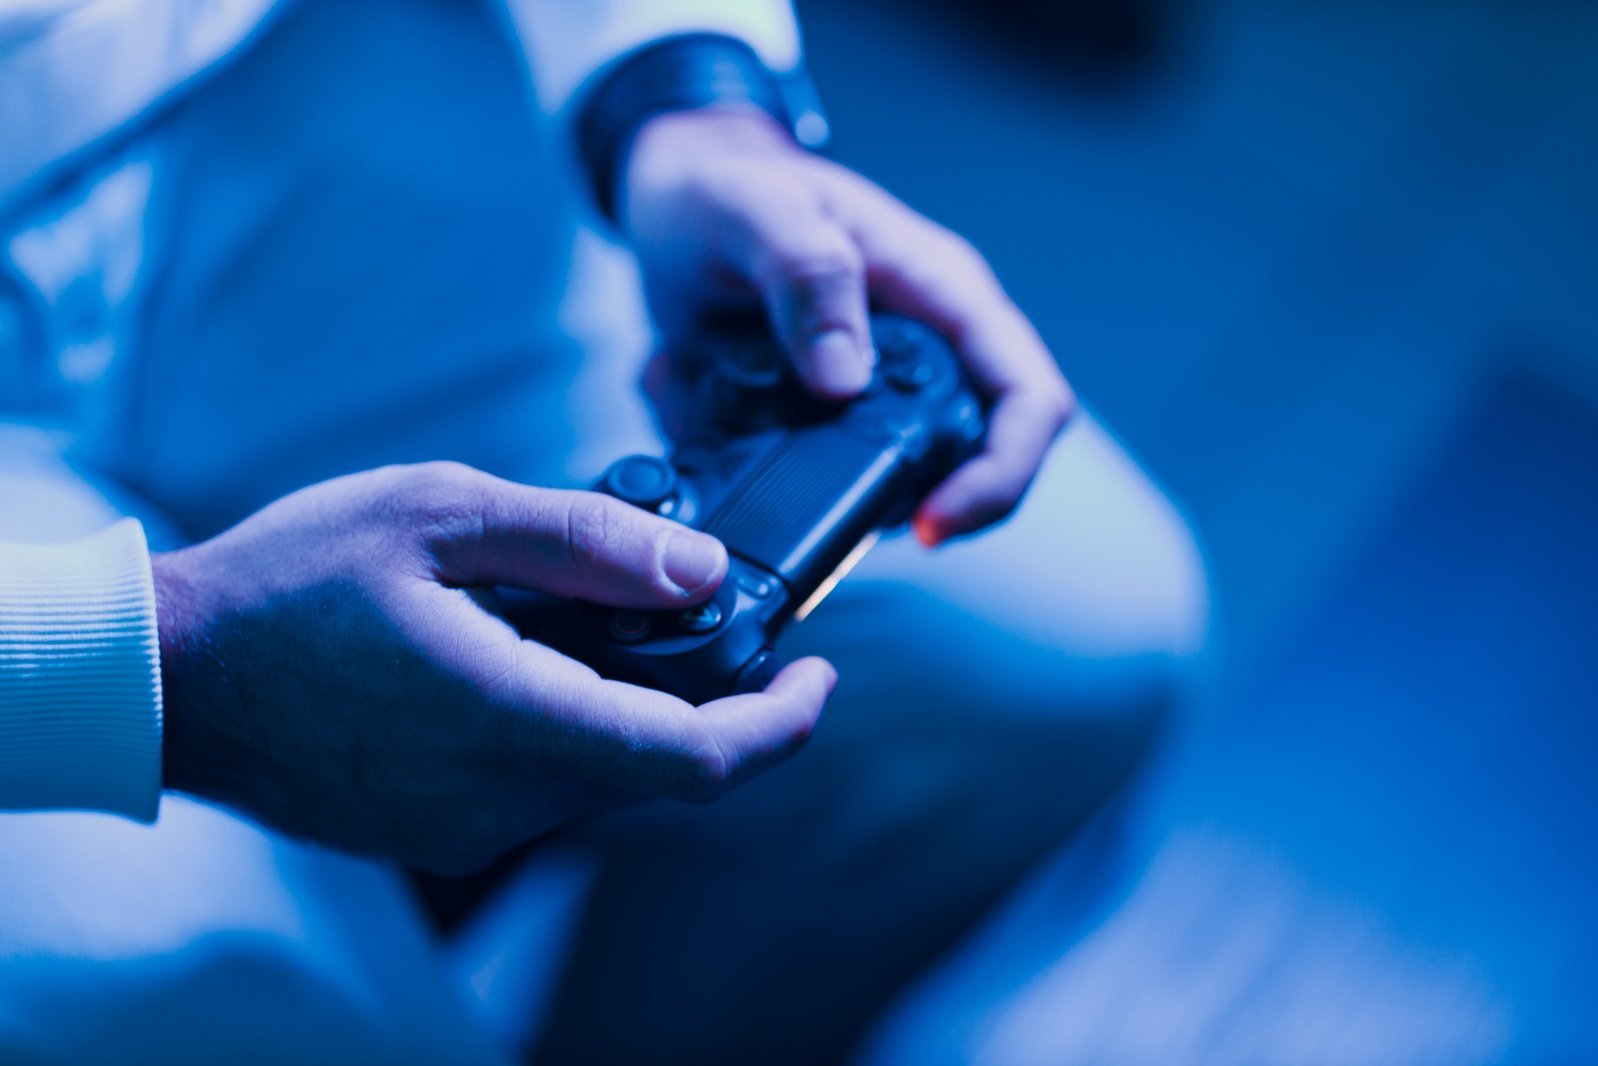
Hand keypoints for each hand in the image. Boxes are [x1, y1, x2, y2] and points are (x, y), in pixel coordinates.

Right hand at [152, 462, 833, 872]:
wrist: (171, 674)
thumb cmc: (291, 582)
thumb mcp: (442, 514)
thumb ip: (584, 542)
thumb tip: (700, 574)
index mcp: (516, 719)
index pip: (700, 759)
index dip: (784, 722)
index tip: (820, 671)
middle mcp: (505, 798)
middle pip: (663, 763)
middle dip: (710, 690)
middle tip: (701, 606)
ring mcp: (472, 825)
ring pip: (607, 771)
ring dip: (631, 698)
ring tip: (577, 609)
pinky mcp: (443, 827)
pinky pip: (547, 781)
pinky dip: (573, 720)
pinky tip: (522, 652)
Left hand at [621, 108, 1074, 544]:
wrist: (675, 197)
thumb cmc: (721, 186)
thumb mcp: (749, 211)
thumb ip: (804, 275)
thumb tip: (843, 380)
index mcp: (939, 291)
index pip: (1027, 396)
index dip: (1000, 473)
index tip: (934, 523)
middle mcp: (927, 345)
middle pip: (979, 458)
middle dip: (914, 505)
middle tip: (840, 526)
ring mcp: (883, 386)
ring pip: (903, 480)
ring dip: (836, 499)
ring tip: (752, 464)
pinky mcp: (833, 416)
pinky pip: (830, 475)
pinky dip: (776, 482)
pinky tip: (723, 449)